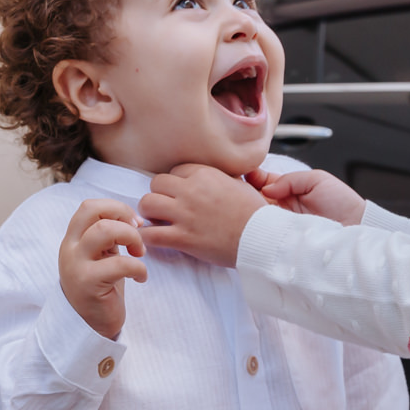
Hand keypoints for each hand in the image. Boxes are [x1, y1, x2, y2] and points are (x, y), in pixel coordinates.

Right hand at [59, 199, 146, 339]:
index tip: (134, 223)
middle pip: (93, 211)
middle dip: (123, 217)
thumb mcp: (101, 255)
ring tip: (140, 254)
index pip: (89, 206)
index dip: (116, 208)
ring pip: (104, 231)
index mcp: (74, 239)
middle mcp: (70, 249)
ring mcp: (76, 266)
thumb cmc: (101, 287)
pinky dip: (139, 268)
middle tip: (138, 236)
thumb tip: (134, 217)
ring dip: (131, 237)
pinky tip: (141, 278)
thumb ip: (109, 235)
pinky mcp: (88, 284)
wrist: (89, 326)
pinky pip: (120, 264)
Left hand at [138, 163, 266, 266]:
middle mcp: (192, 190)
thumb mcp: (239, 184)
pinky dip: (147, 237)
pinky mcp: (183, 238)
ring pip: (147, 204)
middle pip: (156, 183)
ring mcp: (185, 214)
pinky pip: (150, 234)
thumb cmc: (254, 213)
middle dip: (160, 195)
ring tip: (157, 221)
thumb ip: (219, 178)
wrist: (262, 238)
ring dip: (149, 213)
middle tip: (166, 207)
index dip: (175, 183)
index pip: (175, 170)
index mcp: (206, 174)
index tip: (180, 194)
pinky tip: (153, 239)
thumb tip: (210, 178)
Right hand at [246, 168, 364, 224]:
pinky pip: (266, 233)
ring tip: (246, 205)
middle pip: (253, 199)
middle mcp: (280, 208)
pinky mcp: (283, 240)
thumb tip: (266, 188)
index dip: (251, 178)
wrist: (356, 227)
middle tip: (240, 191)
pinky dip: (260, 228)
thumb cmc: (342, 203)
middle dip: (245, 194)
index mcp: (287, 191)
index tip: (245, 175)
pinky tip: (255, 223)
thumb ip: (290, 179)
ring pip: (256, 217)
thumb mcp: (317, 180)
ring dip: (250, 211)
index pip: (261, 182)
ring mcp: (280, 225)